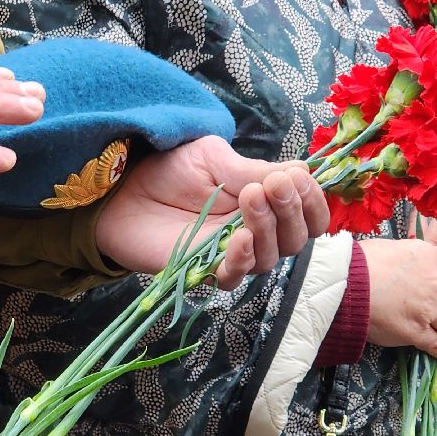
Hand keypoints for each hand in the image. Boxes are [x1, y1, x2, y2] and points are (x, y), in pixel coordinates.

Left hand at [94, 136, 328, 288]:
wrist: (122, 189)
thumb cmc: (169, 170)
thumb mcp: (215, 159)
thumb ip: (255, 170)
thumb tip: (303, 172)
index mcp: (264, 204)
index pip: (308, 215)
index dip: (314, 202)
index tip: (299, 180)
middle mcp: (254, 233)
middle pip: (296, 238)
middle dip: (292, 210)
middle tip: (273, 184)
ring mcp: (230, 254)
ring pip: (271, 257)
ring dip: (268, 227)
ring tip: (250, 197)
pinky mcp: (202, 271)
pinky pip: (234, 277)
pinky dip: (243, 259)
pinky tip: (238, 237)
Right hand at [360, 238, 436, 358]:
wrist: (343, 286)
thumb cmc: (356, 263)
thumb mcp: (387, 248)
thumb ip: (404, 257)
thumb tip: (402, 264)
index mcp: (427, 255)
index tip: (432, 283)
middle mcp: (434, 281)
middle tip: (429, 307)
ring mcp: (428, 309)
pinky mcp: (417, 332)